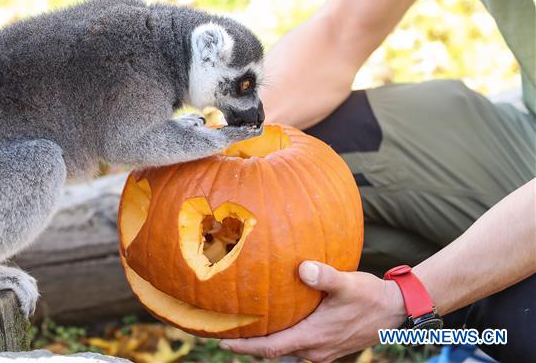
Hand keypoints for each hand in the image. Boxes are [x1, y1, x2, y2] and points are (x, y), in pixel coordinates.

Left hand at [219, 261, 406, 362]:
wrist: (397, 310)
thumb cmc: (370, 296)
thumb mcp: (348, 283)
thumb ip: (325, 277)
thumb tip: (304, 268)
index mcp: (314, 337)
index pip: (271, 348)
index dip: (244, 347)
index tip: (221, 341)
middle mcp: (315, 349)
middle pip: (273, 351)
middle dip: (249, 343)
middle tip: (224, 330)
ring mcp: (322, 350)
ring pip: (286, 347)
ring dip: (266, 339)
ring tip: (245, 324)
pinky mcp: (329, 346)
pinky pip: (298, 344)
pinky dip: (282, 335)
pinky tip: (276, 319)